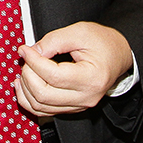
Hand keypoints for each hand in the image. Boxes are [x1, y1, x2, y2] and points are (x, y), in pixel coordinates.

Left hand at [15, 22, 132, 116]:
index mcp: (91, 78)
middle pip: (44, 95)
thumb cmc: (103, 43)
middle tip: (27, 58)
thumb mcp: (80, 32)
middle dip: (28, 75)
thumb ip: (54, 40)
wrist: (118, 55)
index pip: (53, 76)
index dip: (33, 61)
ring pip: (40, 107)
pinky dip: (29, 99)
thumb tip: (32, 52)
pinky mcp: (72, 107)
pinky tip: (24, 84)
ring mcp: (79, 105)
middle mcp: (86, 97)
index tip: (25, 49)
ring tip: (25, 69)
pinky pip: (44, 111)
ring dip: (25, 88)